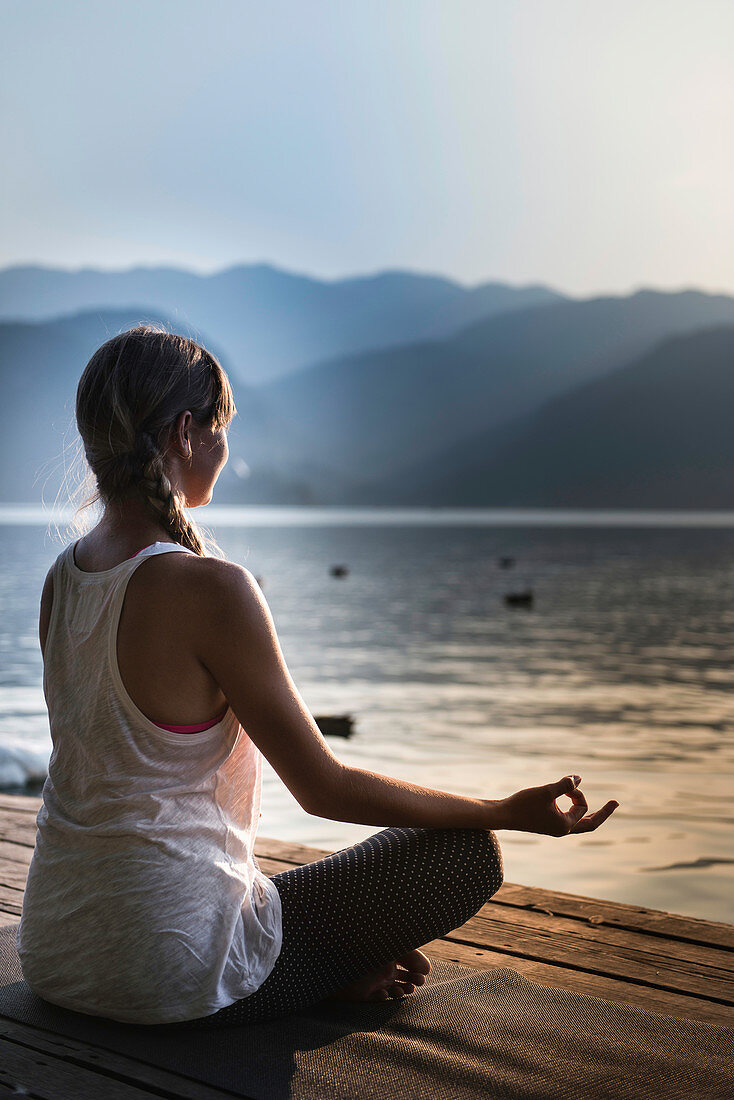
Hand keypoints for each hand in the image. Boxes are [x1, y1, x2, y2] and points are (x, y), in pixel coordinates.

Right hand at [497, 775, 618, 835]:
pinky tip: (568, 800)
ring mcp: (553, 828)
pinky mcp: (546, 823)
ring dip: (586, 809)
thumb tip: (579, 778)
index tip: (567, 784)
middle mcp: (561, 829)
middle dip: (603, 813)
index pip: (583, 809)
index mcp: (564, 826)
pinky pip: (567, 818)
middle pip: (589, 824)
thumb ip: (564, 784)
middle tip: (616, 803)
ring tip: (596, 804)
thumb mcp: (546, 791)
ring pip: (578, 822)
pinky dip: (573, 809)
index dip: (578, 794)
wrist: (502, 815)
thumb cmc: (523, 804)